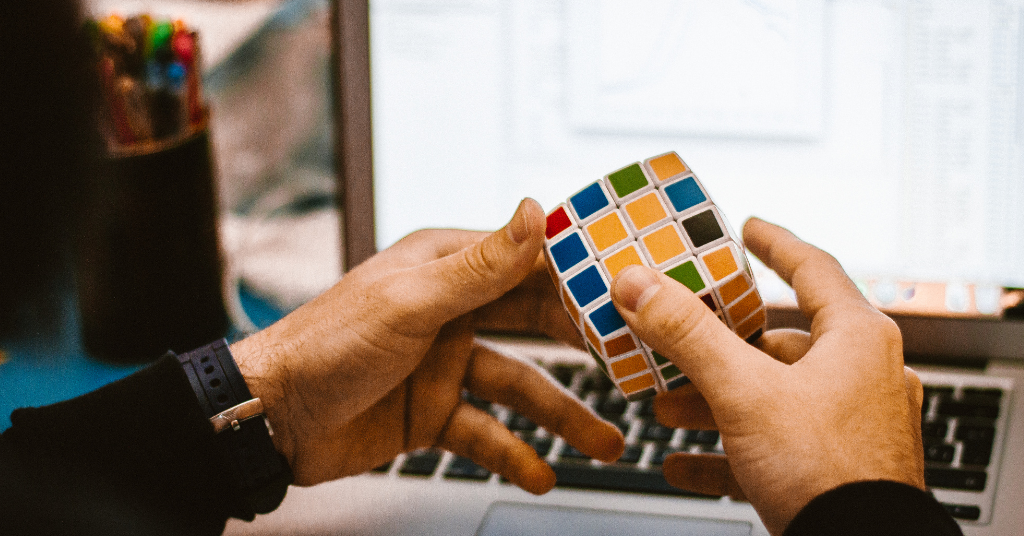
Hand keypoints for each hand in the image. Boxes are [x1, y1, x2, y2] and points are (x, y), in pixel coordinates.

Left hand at [230, 199, 623, 492]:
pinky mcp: (433, 412)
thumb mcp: (411, 302)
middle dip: (583, 349)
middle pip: (534, 326)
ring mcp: (444, 364)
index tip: (629, 291)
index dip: (579, 276)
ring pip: (518, 387)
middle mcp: (451, 311)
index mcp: (445, 267)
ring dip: (561, 416)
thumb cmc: (326, 344)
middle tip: (632, 366)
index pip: (528, 263)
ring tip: (603, 441)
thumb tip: (535, 211)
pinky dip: (513, 454)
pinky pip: (485, 433)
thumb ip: (480, 266)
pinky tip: (540, 474)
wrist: (269, 419)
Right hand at [609, 218, 924, 535]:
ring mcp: (850, 427)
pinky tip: (683, 463)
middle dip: (715, 348)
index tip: (748, 229)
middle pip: (776, 343)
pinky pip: (771, 448)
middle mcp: (861, 377)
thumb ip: (688, 335)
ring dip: (712, 401)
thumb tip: (639, 284)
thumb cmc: (828, 474)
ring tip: (665, 409)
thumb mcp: (745, 392)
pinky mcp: (834, 470)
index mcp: (857, 339)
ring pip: (769, 398)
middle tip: (675, 341)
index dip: (775, 244)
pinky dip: (727, 452)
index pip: (813, 268)